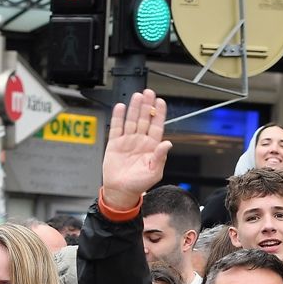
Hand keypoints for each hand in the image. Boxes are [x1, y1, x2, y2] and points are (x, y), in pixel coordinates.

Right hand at [101, 89, 172, 209]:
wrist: (121, 190)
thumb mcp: (154, 172)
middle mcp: (141, 141)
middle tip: (149, 93)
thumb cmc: (140, 184)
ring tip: (137, 96)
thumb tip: (168, 143)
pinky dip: (118, 117)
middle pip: (145, 119)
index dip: (159, 114)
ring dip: (134, 108)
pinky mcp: (115, 143)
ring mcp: (128, 141)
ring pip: (132, 120)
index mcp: (152, 147)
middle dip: (147, 106)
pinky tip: (121, 106)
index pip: (157, 126)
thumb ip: (160, 156)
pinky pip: (117, 127)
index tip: (161, 102)